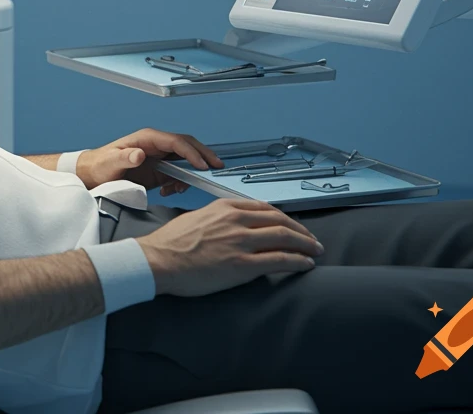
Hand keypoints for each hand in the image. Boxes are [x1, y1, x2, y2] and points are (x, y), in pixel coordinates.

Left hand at [79, 128, 223, 195]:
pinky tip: (171, 191)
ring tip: (181, 188)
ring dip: (190, 173)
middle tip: (216, 168)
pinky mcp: (159, 170)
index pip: (176, 141)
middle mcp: (156, 145)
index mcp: (147, 139)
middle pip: (187, 146)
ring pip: (185, 159)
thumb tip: (139, 154)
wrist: (93, 175)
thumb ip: (124, 158)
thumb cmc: (99, 165)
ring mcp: (159, 157)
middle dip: (203, 156)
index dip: (191, 152)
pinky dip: (180, 182)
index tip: (202, 165)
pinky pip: (178, 173)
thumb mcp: (109, 162)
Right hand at [135, 198, 322, 295]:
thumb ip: (218, 219)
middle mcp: (236, 220)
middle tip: (311, 240)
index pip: (264, 208)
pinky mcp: (242, 264)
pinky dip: (298, 260)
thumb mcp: (196, 218)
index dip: (283, 217)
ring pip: (284, 237)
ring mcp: (240, 242)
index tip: (291, 225)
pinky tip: (306, 264)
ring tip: (315, 251)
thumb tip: (231, 227)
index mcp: (225, 207)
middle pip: (279, 220)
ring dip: (305, 244)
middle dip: (300, 230)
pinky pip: (279, 260)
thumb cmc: (171, 243)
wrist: (158, 260)